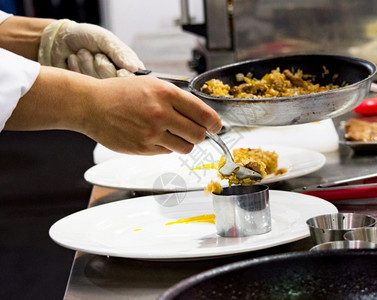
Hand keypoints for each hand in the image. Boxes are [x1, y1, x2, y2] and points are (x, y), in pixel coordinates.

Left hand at [38, 19, 143, 77]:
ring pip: (97, 83)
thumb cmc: (87, 36)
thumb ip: (120, 53)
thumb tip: (134, 69)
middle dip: (101, 65)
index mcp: (127, 67)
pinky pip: (82, 84)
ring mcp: (100, 85)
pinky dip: (76, 67)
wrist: (61, 39)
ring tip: (82, 53)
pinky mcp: (85, 89)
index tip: (116, 69)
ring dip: (86, 63)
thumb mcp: (105, 39)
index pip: (132, 81)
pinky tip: (74, 60)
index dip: (123, 76)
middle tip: (96, 54)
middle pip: (113, 83)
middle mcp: (116, 78)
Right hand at [84, 75, 222, 154]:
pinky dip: (166, 146)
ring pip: (186, 147)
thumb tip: (199, 112)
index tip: (216, 125)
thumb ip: (176, 96)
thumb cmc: (121, 93)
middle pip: (199, 134)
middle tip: (195, 130)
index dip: (214, 122)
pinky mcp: (143, 149)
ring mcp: (151, 134)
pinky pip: (167, 152)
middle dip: (201, 134)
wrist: (92, 105)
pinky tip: (155, 136)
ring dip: (185, 142)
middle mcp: (161, 114)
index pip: (203, 113)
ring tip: (174, 133)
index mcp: (166, 94)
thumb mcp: (151, 83)